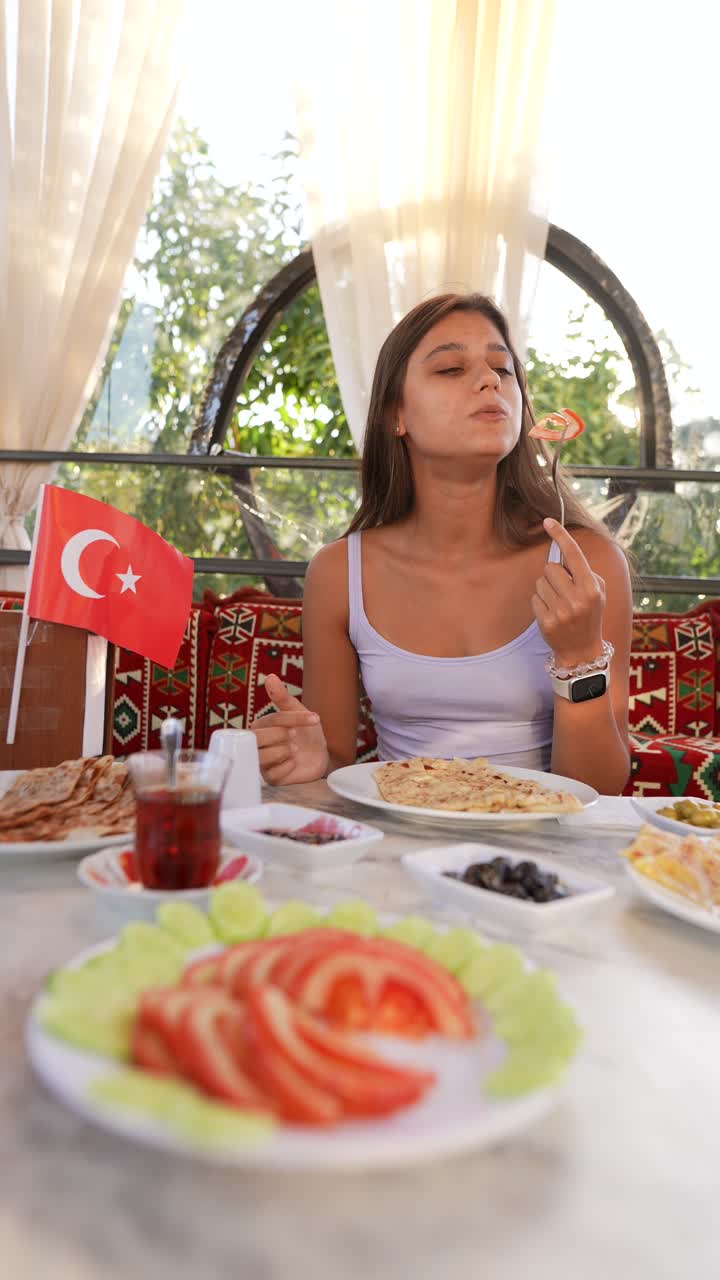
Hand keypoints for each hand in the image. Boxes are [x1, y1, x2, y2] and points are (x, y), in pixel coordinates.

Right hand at [249, 674, 328, 784]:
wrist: (321, 756)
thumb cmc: (306, 732)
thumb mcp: (298, 711)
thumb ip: (282, 696)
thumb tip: (271, 677)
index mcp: (259, 727)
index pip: (271, 720)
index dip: (294, 718)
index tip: (315, 718)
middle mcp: (255, 745)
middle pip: (260, 738)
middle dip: (283, 735)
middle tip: (296, 736)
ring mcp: (261, 762)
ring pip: (263, 757)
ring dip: (284, 751)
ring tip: (295, 749)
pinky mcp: (270, 779)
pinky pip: (274, 773)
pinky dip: (288, 767)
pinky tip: (294, 763)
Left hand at [531, 519, 605, 664]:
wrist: (582, 651)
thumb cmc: (590, 614)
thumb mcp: (598, 592)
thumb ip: (583, 572)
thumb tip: (561, 552)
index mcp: (591, 588)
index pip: (573, 555)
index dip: (560, 536)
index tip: (548, 521)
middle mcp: (577, 599)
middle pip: (550, 568)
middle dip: (554, 575)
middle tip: (563, 589)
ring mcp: (561, 612)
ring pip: (540, 582)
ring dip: (546, 589)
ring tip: (559, 603)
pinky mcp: (546, 622)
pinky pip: (535, 598)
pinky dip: (541, 603)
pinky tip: (552, 614)